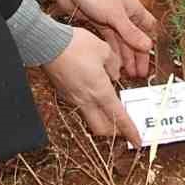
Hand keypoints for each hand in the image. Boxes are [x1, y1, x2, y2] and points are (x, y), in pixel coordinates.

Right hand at [41, 28, 140, 145]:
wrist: (46, 44)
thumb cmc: (74, 46)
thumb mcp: (103, 50)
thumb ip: (114, 64)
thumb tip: (115, 74)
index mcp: (100, 91)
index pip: (119, 118)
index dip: (130, 131)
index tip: (138, 141)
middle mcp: (85, 100)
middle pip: (102, 128)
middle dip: (115, 131)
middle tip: (125, 126)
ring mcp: (73, 98)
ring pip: (91, 117)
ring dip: (103, 117)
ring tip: (112, 106)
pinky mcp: (64, 93)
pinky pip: (81, 105)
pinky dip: (92, 104)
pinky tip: (95, 90)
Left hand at [49, 0, 155, 78]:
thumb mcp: (115, 15)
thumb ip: (131, 32)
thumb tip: (148, 46)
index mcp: (134, 9)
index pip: (148, 28)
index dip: (150, 43)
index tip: (150, 59)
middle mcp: (125, 15)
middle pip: (135, 39)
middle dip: (138, 56)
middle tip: (139, 73)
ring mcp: (112, 20)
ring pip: (123, 42)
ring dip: (126, 57)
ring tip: (128, 73)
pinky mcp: (99, 24)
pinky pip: (110, 41)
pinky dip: (114, 51)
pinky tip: (115, 63)